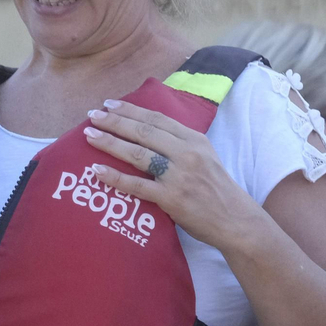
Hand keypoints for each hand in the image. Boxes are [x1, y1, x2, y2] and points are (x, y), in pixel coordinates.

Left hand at [83, 99, 261, 249]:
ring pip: (138, 154)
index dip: (131, 110)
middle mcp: (187, 153)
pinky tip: (97, 170)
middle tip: (91, 115)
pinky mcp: (172, 198)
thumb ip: (179, 144)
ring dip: (110, 143)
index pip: (157, 119)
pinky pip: (137, 186)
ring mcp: (179, 176)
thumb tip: (146, 132)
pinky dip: (115, 177)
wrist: (236, 221)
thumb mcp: (205, 156)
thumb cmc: (217, 189)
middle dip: (115, 122)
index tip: (109, 104)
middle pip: (144, 132)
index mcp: (195, 140)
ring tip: (89, 135)